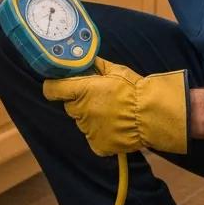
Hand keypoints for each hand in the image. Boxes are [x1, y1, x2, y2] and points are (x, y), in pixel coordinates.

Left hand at [43, 58, 188, 156]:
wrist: (151, 116)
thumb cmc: (134, 90)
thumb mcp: (115, 70)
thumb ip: (96, 66)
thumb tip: (85, 60)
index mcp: (82, 90)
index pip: (52, 89)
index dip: (55, 87)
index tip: (60, 86)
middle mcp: (81, 111)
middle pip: (71, 106)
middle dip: (81, 102)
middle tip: (99, 98)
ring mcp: (88, 130)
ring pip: (83, 122)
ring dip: (92, 117)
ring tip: (113, 113)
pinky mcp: (97, 145)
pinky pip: (94, 137)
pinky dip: (101, 133)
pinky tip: (115, 127)